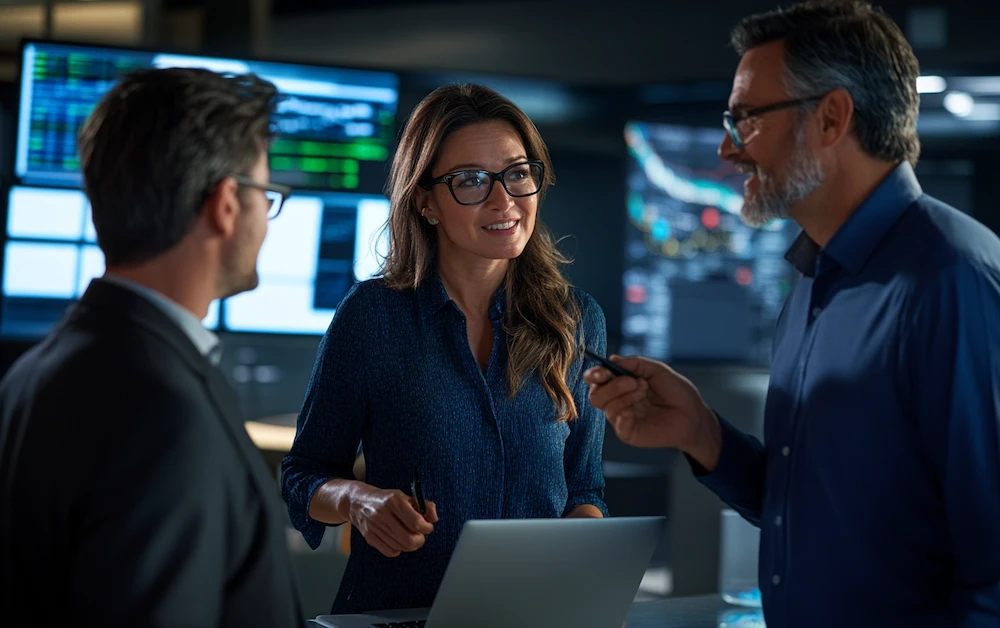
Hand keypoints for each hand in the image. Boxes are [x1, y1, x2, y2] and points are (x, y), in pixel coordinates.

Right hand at [347, 486, 438, 557]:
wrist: (357, 501)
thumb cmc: (385, 499)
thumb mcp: (404, 496)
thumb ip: (423, 505)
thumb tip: (434, 518)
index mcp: (394, 501)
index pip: (416, 522)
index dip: (427, 528)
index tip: (427, 527)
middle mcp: (383, 514)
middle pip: (410, 539)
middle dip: (420, 540)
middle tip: (420, 535)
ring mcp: (375, 527)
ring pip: (402, 547)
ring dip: (411, 545)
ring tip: (410, 537)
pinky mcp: (370, 538)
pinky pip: (391, 552)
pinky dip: (399, 549)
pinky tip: (398, 540)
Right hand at [584, 355, 721, 470]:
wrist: (693, 414)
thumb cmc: (676, 392)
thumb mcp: (656, 370)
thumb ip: (634, 363)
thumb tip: (611, 359)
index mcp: (621, 385)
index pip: (597, 380)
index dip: (594, 375)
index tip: (602, 371)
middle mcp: (618, 401)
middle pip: (596, 395)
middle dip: (612, 386)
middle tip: (634, 381)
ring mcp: (623, 418)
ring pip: (607, 407)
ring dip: (625, 396)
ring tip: (644, 391)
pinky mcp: (629, 433)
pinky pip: (617, 424)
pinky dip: (623, 414)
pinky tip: (634, 411)